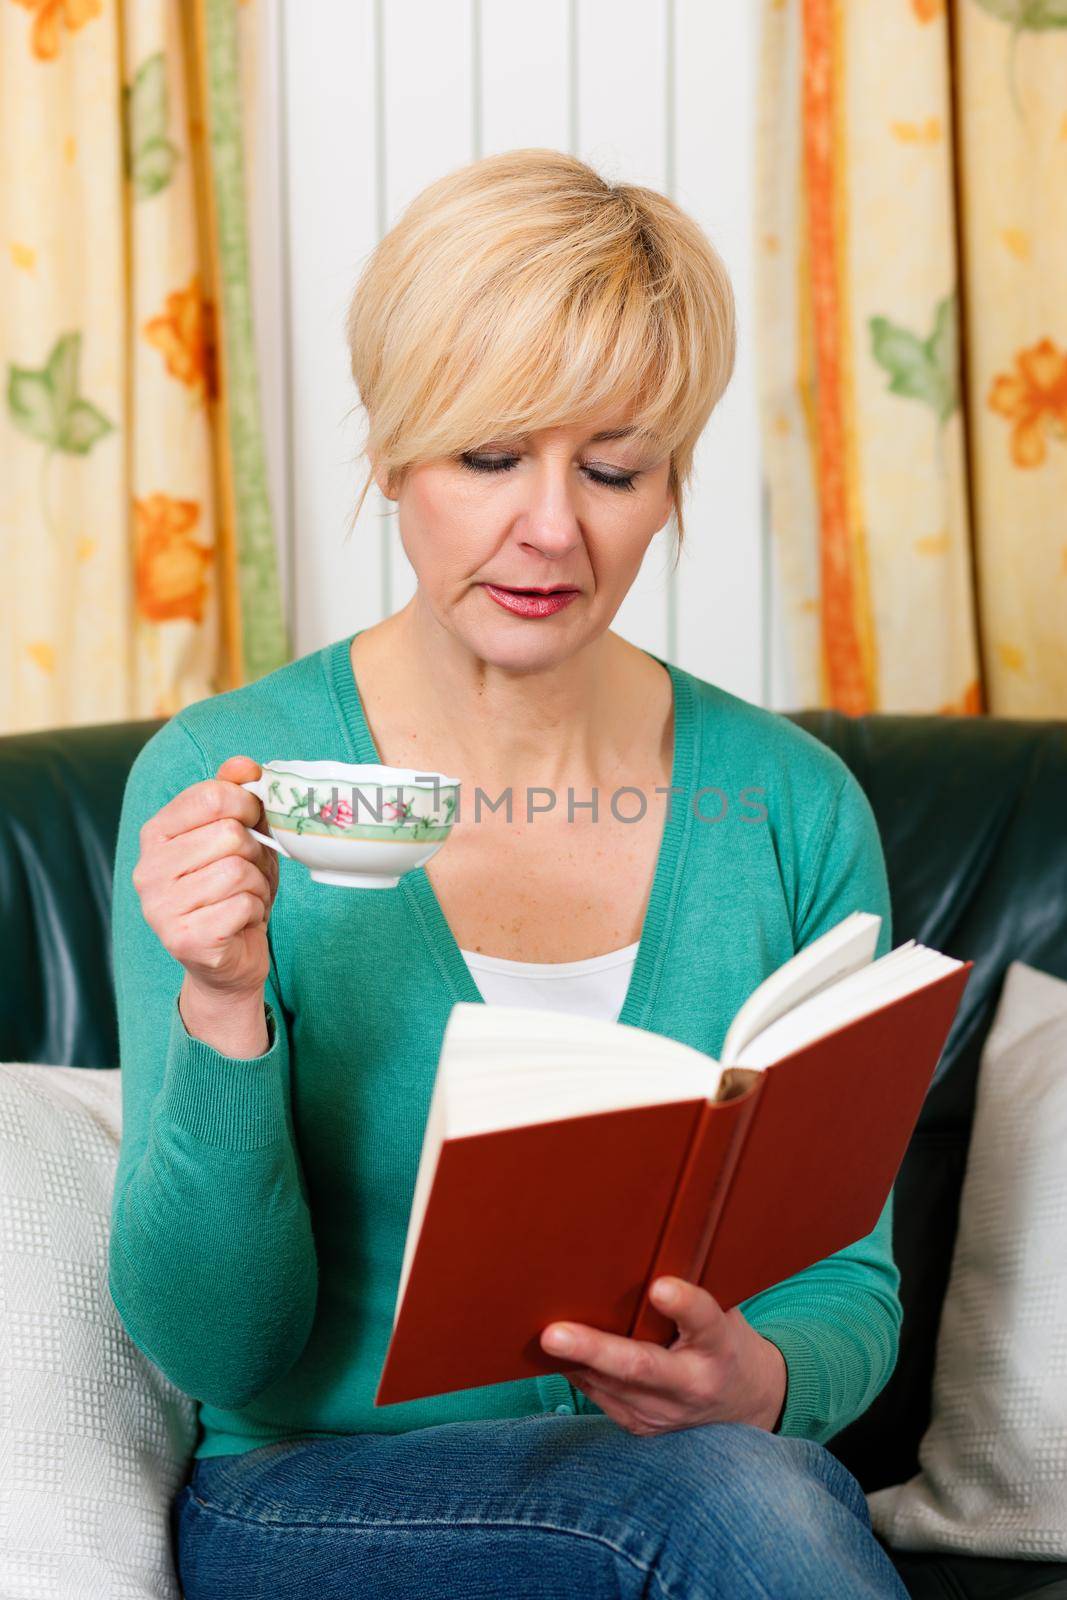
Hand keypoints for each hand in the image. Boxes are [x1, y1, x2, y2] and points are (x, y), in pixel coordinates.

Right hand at [132, 755, 279, 1000]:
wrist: (227, 961)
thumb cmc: (233, 892)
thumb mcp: (239, 837)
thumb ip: (237, 796)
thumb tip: (244, 766)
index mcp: (156, 834)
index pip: (210, 795)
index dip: (246, 805)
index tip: (252, 821)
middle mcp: (148, 869)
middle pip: (230, 834)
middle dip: (255, 854)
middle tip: (247, 874)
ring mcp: (160, 906)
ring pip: (238, 871)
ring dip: (256, 886)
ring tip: (243, 898)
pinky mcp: (184, 939)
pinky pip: (243, 905)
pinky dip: (254, 912)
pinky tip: (240, 922)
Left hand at [540, 1276, 787, 1436]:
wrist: (743, 1402)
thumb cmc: (722, 1339)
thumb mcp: (722, 1313)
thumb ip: (688, 1294)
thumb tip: (639, 1253)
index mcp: (719, 1347)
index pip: (704, 1322)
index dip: (684, 1305)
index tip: (660, 1287)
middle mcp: (692, 1386)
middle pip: (641, 1368)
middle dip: (594, 1350)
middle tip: (554, 1334)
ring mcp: (663, 1414)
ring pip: (608, 1384)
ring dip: (571, 1358)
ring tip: (537, 1333)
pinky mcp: (640, 1426)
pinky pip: (598, 1394)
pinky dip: (575, 1369)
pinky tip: (554, 1349)